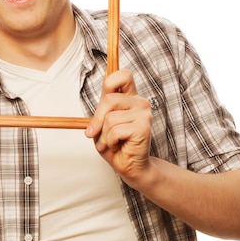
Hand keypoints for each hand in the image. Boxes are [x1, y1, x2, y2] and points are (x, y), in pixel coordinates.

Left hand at [85, 69, 152, 184]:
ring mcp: (144, 113)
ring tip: (111, 142)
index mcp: (129, 97)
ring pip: (110, 118)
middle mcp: (139, 102)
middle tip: (95, 133)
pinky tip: (118, 145)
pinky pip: (115, 131)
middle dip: (97, 119)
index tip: (106, 89)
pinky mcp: (144, 126)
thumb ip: (100, 110)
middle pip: (109, 99)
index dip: (112, 79)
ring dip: (104, 135)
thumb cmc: (115, 144)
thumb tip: (97, 103)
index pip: (124, 75)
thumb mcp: (101, 123)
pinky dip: (110, 141)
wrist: (129, 165)